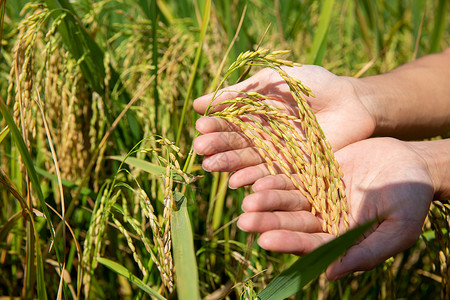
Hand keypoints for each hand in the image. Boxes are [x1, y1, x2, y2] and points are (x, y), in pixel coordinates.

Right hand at [193, 66, 374, 187]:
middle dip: (217, 146)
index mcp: (256, 115)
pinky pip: (272, 175)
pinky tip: (237, 181)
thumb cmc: (313, 84)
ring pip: (250, 161)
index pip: (230, 122)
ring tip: (210, 166)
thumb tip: (197, 103)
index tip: (199, 127)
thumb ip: (239, 93)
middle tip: (200, 149)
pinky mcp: (294, 169)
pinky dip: (255, 179)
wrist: (352, 100)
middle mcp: (263, 137)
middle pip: (236, 144)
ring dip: (230, 164)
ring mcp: (278, 154)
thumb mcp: (272, 81)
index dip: (215, 125)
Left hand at [236, 138, 433, 279]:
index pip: (313, 246)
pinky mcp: (314, 174)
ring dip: (268, 201)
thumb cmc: (411, 199)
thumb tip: (332, 275)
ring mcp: (318, 197)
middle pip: (293, 224)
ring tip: (248, 201)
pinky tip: (259, 180)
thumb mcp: (397, 229)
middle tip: (245, 221)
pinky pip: (292, 177)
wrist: (410, 162)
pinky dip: (276, 179)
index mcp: (342, 239)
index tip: (266, 241)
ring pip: (288, 201)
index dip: (290, 243)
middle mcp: (325, 220)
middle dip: (269, 223)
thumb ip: (367, 252)